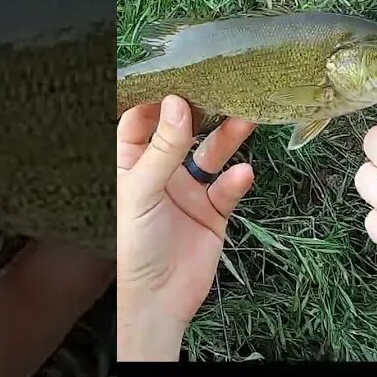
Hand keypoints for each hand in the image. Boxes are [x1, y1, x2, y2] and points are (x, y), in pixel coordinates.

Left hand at [115, 96, 255, 360]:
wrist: (157, 301)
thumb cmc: (134, 245)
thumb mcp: (142, 190)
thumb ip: (164, 147)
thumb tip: (178, 102)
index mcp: (130, 162)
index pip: (142, 118)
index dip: (160, 97)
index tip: (183, 74)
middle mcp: (160, 171)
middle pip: (184, 130)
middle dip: (203, 110)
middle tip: (225, 86)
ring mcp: (187, 190)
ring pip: (212, 152)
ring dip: (228, 137)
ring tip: (246, 118)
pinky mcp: (212, 211)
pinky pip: (228, 187)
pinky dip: (237, 179)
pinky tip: (243, 174)